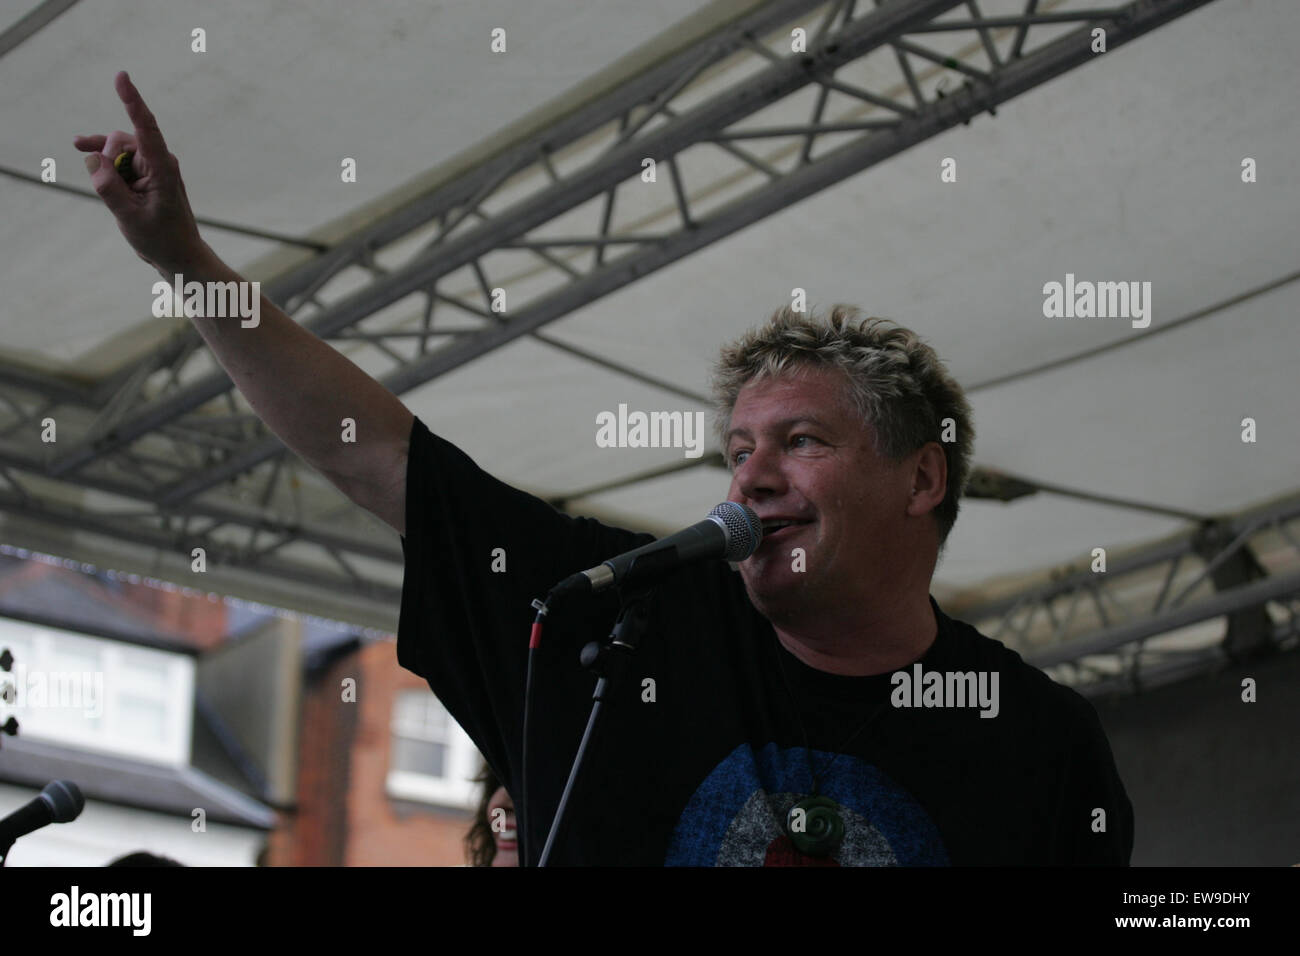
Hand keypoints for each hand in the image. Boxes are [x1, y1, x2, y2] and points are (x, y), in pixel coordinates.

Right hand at [74, 71, 210, 275]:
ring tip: (117, 198)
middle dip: (107, 162)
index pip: (146, 128)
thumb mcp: (130, 218)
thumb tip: (93, 158)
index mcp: (163, 168)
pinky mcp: (143, 172)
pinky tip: (80, 147)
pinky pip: (116, 158)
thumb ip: (109, 188)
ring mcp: (151, 165)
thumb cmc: (161, 239)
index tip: (121, 77)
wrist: (178, 255)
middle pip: (119, 142)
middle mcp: (159, 160)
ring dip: (105, 169)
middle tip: (120, 196)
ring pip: (114, 151)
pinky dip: (102, 158)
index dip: (132, 101)